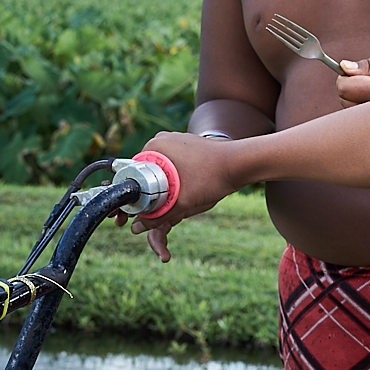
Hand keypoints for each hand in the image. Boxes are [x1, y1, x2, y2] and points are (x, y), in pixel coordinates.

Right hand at [125, 132, 244, 261]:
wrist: (241, 163)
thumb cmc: (213, 177)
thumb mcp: (183, 202)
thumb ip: (159, 217)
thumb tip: (136, 228)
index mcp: (153, 147)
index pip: (131, 177)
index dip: (128, 199)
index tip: (127, 216)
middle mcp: (160, 142)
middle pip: (144, 177)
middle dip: (143, 200)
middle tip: (143, 219)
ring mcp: (174, 144)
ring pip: (158, 175)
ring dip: (159, 194)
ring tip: (164, 213)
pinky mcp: (185, 149)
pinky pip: (170, 170)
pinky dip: (171, 185)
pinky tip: (179, 197)